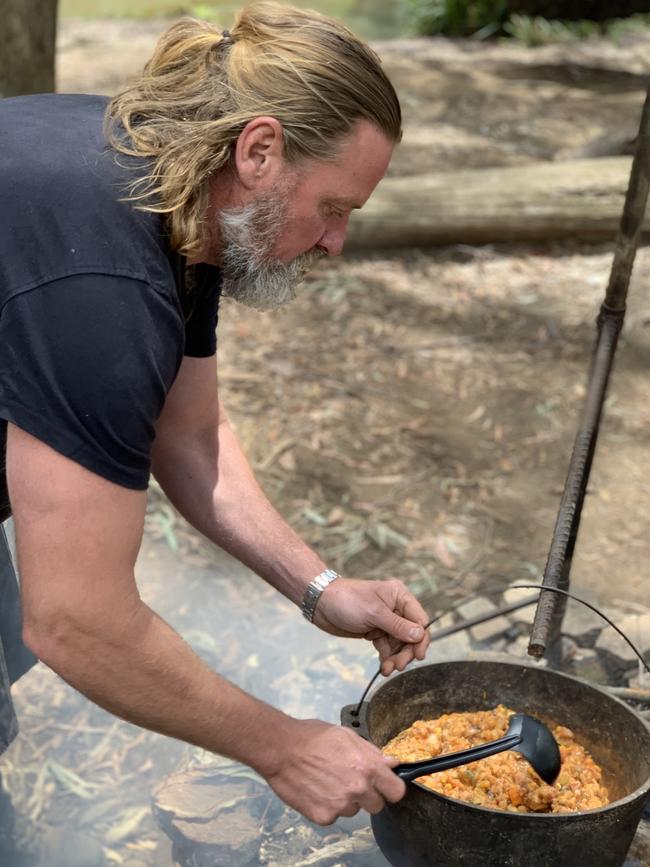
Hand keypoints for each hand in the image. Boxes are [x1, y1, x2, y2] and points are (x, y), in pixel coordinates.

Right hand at [264, 718, 405, 825]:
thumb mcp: (346, 735)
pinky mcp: (324, 817)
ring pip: (353, 811)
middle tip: (351, 781)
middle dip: (368, 795)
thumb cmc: (312, 737)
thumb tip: (391, 763)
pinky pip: (333, 816)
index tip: (386, 786)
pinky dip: (327, 806)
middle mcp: (357, 789)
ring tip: (328, 781)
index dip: (391, 788)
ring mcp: (340, 805)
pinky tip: (317, 789)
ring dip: (346, 800)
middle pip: (377, 805)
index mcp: (367, 767)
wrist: (282, 749)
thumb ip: (371, 752)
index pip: (396, 791)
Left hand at [312, 577, 429, 675]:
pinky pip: (387, 646)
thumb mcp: (373, 613)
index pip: (419, 619)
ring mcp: (386, 620)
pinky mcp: (375, 630)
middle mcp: (396, 608)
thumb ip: (397, 626)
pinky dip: (387, 657)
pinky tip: (383, 667)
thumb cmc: (347, 600)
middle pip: (411, 634)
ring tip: (388, 669)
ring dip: (396, 657)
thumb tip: (420, 635)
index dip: (421, 638)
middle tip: (399, 666)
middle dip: (407, 651)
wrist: (321, 603)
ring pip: (400, 643)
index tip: (418, 656)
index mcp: (399, 596)